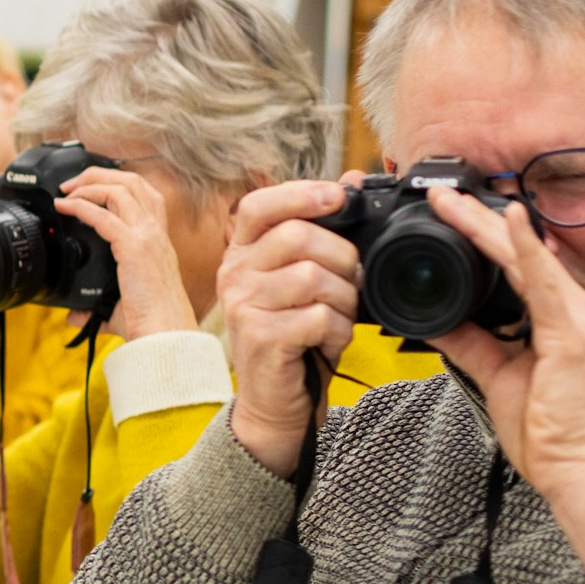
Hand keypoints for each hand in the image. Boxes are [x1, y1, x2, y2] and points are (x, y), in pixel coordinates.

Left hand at [55, 166, 194, 338]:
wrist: (164, 333)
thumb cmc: (150, 322)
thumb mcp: (122, 307)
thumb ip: (97, 308)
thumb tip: (74, 316)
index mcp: (158, 239)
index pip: (143, 194)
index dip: (117, 183)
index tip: (90, 189)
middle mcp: (156, 231)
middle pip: (132, 181)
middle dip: (99, 175)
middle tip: (72, 183)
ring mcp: (147, 236)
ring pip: (120, 188)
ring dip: (89, 184)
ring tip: (67, 191)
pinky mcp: (134, 246)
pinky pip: (103, 215)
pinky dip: (81, 206)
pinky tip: (65, 207)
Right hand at [219, 180, 360, 477]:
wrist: (276, 403)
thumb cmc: (294, 338)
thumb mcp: (304, 281)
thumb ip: (321, 233)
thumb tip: (349, 180)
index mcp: (241, 254)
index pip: (259, 205)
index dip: (300, 194)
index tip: (337, 197)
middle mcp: (235, 276)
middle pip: (298, 236)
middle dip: (341, 257)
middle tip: (349, 283)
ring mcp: (244, 307)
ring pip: (313, 277)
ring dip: (343, 299)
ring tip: (337, 317)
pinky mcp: (262, 338)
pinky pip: (319, 316)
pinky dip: (339, 330)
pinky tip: (329, 341)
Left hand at [423, 186, 584, 562]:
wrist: (578, 470)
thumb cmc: (548, 431)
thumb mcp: (497, 375)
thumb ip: (470, 342)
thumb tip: (436, 319)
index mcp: (562, 318)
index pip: (518, 266)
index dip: (484, 237)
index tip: (450, 215)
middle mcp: (579, 310)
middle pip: (521, 254)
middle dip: (478, 221)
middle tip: (441, 195)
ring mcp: (582, 318)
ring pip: (527, 260)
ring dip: (489, 226)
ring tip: (454, 202)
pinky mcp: (577, 333)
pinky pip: (546, 283)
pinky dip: (526, 250)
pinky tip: (511, 221)